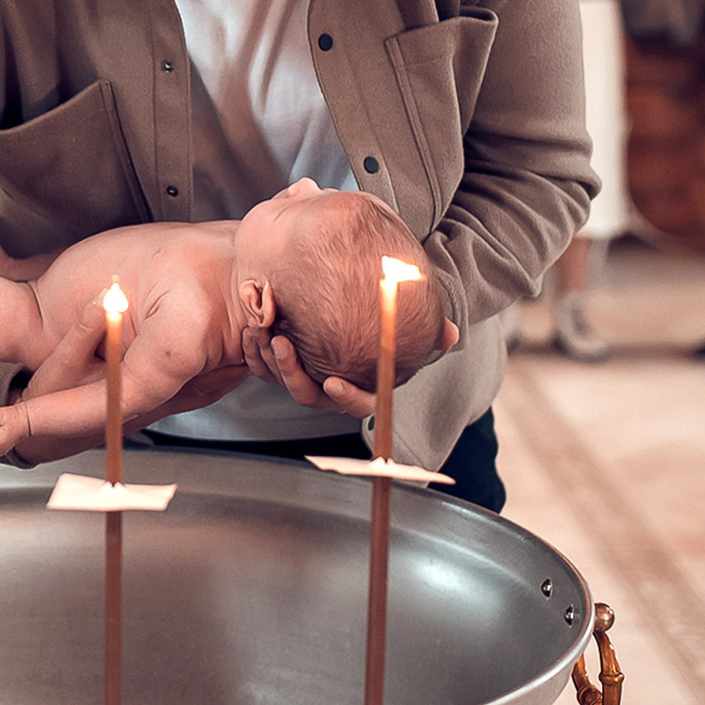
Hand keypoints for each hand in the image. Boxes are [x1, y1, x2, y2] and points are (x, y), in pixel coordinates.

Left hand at [243, 318, 460, 417]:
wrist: (338, 301)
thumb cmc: (378, 318)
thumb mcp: (402, 320)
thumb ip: (426, 330)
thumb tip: (450, 334)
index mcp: (362, 383)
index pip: (359, 403)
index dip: (346, 397)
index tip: (333, 381)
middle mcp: (329, 384)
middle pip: (308, 394)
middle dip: (292, 372)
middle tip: (284, 344)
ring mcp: (303, 373)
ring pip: (280, 377)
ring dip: (270, 357)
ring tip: (265, 328)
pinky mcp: (279, 360)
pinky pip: (261, 362)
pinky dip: (254, 346)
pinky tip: (253, 323)